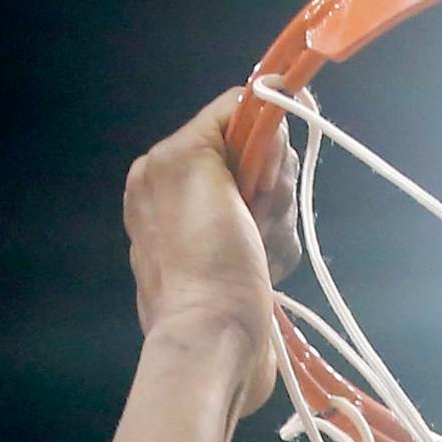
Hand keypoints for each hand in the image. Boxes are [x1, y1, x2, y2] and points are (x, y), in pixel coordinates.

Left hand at [125, 88, 297, 416]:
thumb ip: (229, 119)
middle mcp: (181, 195)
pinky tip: (266, 275)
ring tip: (261, 257)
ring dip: (278, 227)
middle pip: (257, 161)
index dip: (262, 135)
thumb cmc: (207, 260)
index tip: (270, 169)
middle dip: (271, 189)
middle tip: (258, 220)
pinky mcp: (235, 272)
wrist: (214, 348)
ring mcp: (210, 237)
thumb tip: (268, 92)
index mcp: (163, 166)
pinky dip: (278, 255)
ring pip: (272, 204)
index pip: (231, 117)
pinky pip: (272, 241)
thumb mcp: (200, 165)